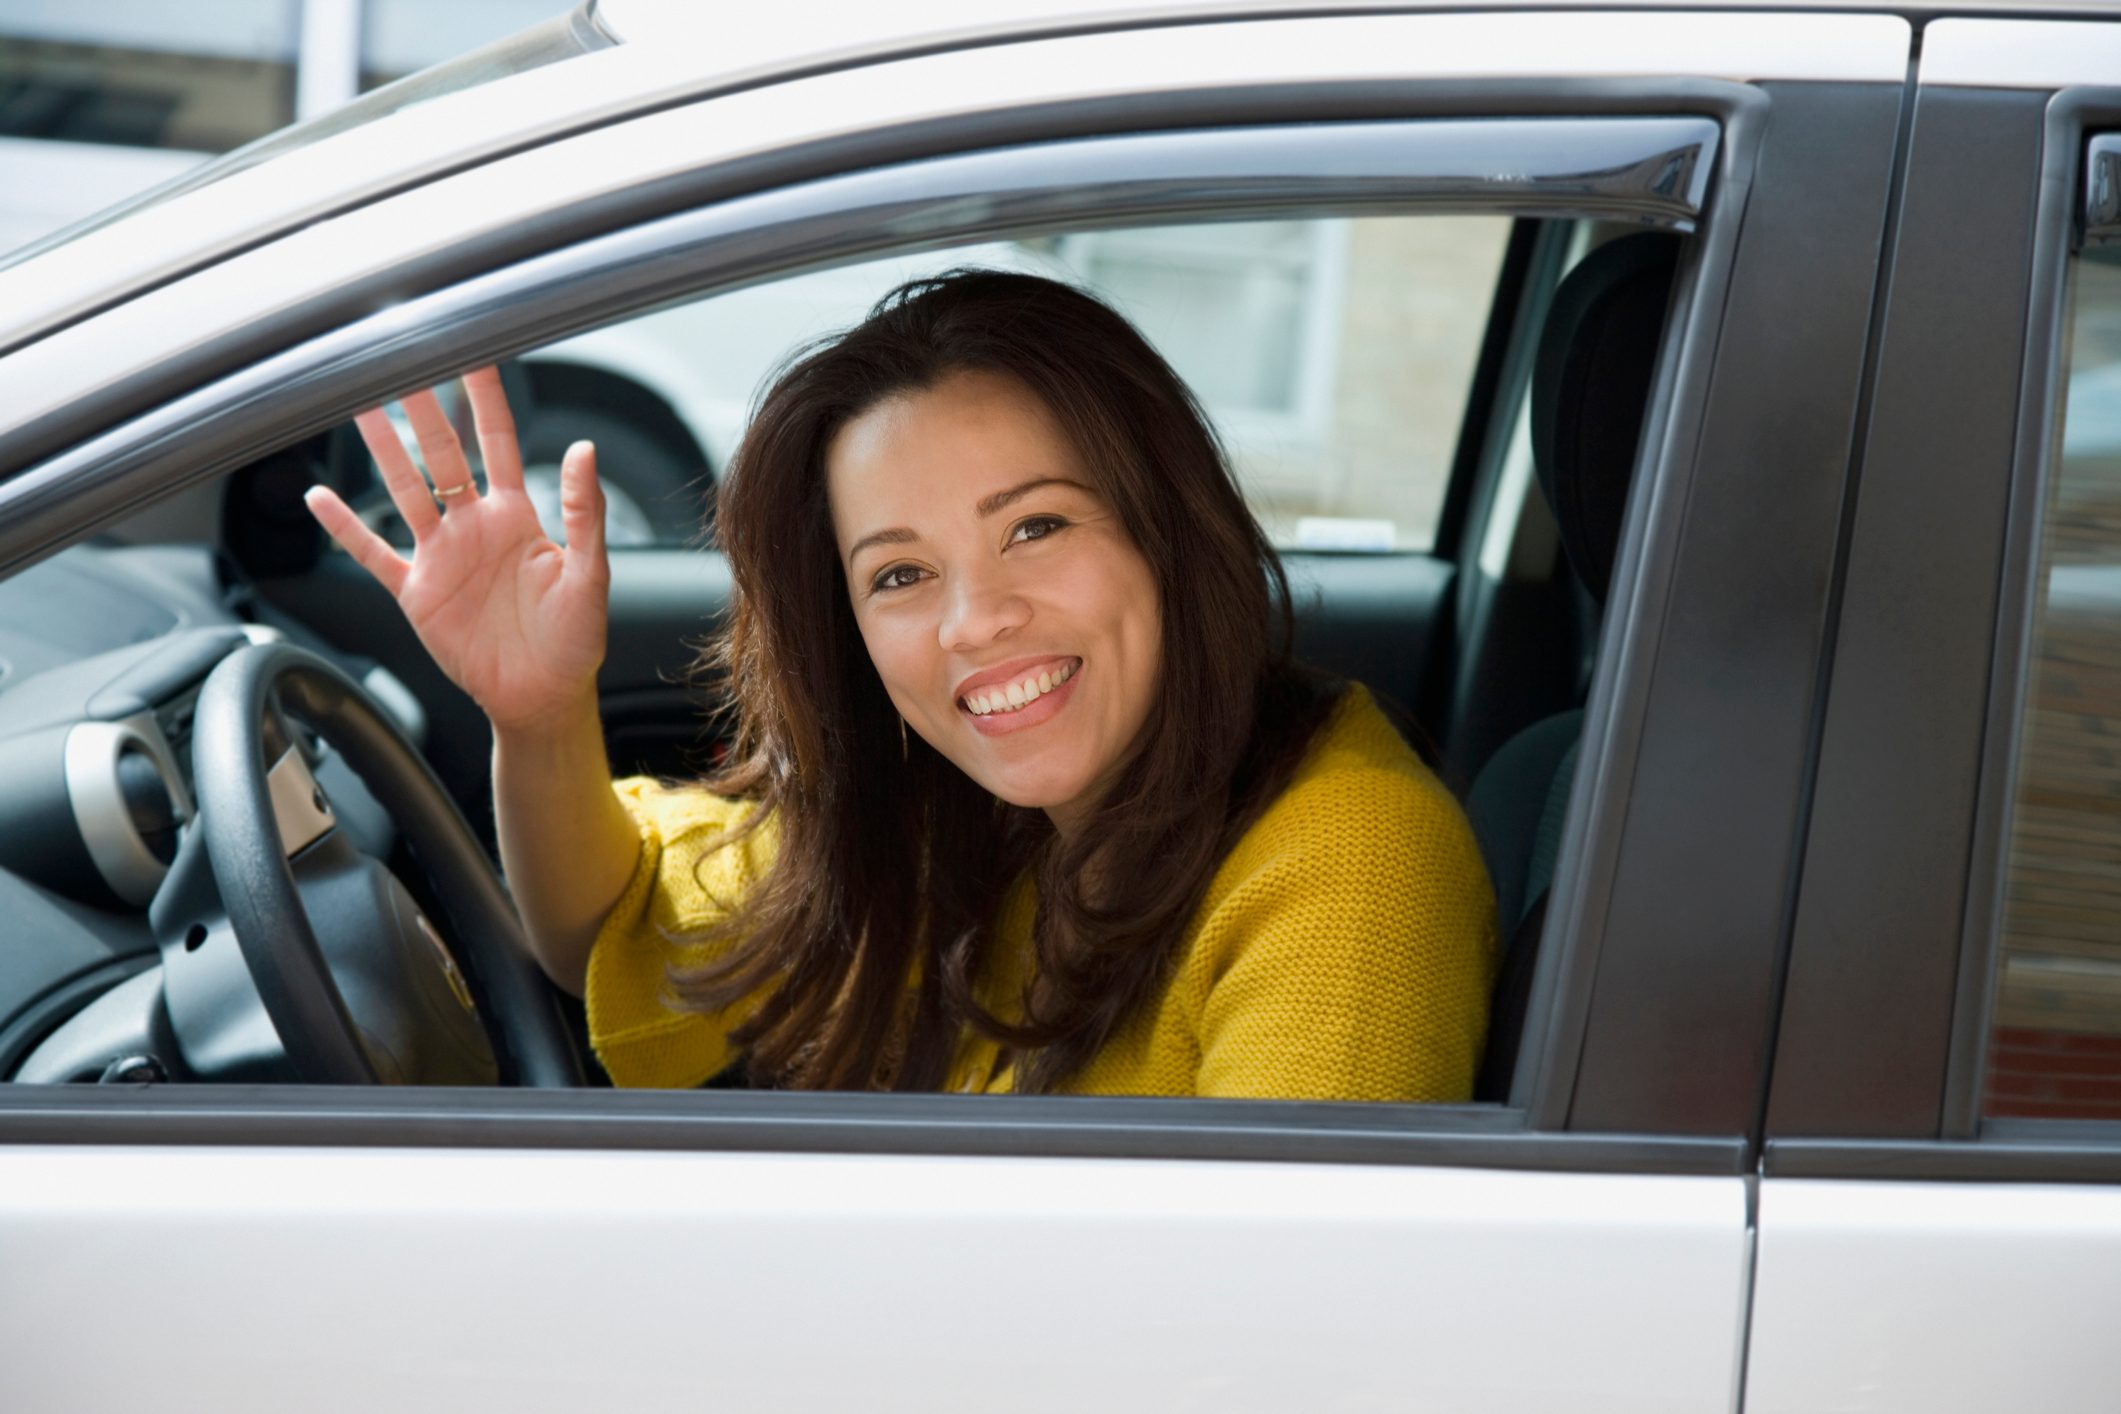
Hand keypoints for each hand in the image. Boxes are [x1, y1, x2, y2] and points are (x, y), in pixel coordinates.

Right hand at [304, 366, 610, 734]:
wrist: (542, 697)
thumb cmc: (574, 640)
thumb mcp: (589, 575)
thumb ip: (584, 513)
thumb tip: (584, 450)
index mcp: (517, 515)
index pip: (497, 441)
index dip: (483, 398)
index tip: (472, 350)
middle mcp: (473, 525)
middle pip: (440, 453)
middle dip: (420, 407)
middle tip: (397, 360)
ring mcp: (440, 555)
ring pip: (403, 488)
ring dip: (381, 449)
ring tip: (356, 404)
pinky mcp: (415, 591)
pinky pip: (373, 552)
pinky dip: (345, 527)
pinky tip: (319, 497)